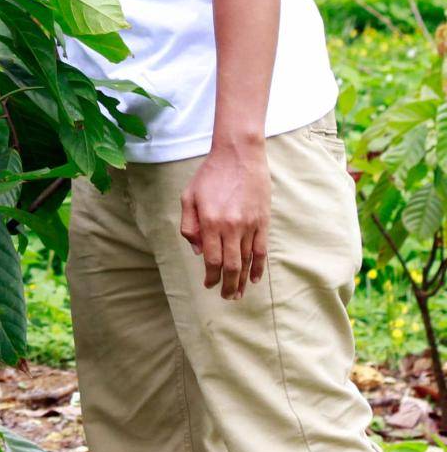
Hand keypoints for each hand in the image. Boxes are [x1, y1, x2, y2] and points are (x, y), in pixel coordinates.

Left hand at [179, 141, 269, 299]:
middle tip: (226, 297)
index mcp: (210, 221)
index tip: (208, 284)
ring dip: (242, 280)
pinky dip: (258, 267)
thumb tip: (196, 250)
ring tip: (238, 293)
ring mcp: (249, 225)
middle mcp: (231, 226)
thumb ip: (189, 225)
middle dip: (227, 284)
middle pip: (231, 265)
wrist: (239, 155)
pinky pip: (261, 250)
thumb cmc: (210, 175)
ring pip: (247, 261)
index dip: (211, 275)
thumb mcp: (189, 196)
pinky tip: (254, 279)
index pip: (211, 258)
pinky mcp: (263, 221)